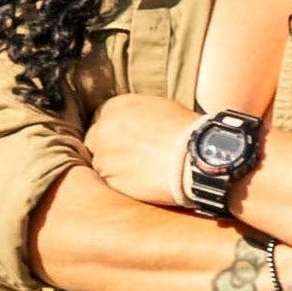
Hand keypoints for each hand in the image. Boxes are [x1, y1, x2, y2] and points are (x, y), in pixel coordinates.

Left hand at [84, 93, 205, 211]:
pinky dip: (124, 184)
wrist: (195, 158)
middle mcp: (104, 128)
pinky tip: (144, 182)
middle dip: (109, 149)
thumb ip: (137, 114)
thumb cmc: (186, 132)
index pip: (102, 118)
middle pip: (96, 141)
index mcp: (116, 106)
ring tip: (142, 172)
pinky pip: (111, 183)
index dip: (115, 131)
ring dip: (117, 169)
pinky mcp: (110, 179)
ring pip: (102, 164)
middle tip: (132, 158)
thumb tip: (134, 124)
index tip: (125, 140)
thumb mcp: (161, 109)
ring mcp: (104, 155)